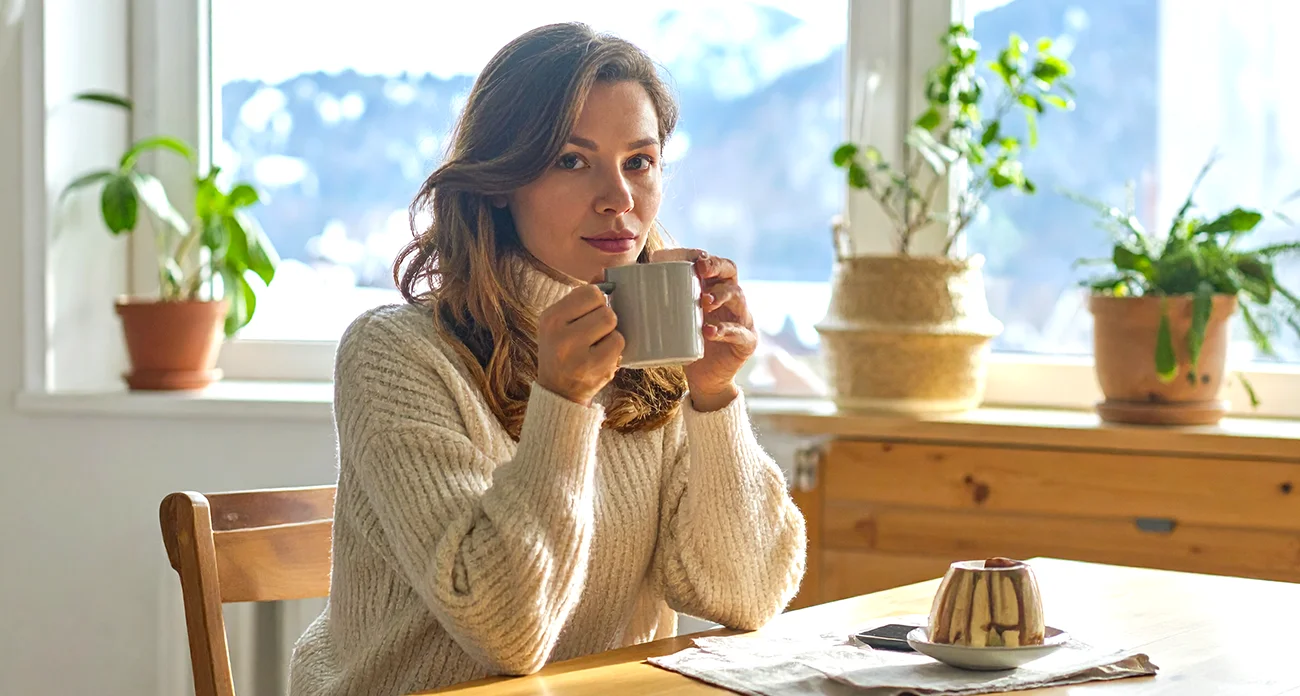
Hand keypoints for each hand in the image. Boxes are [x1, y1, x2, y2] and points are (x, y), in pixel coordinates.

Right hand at [536, 284, 623, 406]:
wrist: (558, 390)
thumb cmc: (564, 349)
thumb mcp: (562, 321)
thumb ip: (582, 296)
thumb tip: (604, 272)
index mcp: (550, 318)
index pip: (590, 293)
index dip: (598, 300)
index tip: (590, 312)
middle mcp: (560, 336)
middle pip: (605, 310)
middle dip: (605, 319)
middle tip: (593, 333)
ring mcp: (577, 355)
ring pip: (614, 326)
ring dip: (611, 334)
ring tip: (597, 346)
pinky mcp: (595, 369)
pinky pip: (618, 344)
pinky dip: (615, 350)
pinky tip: (601, 358)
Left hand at [650, 248, 756, 410]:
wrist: (703, 381)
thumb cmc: (683, 344)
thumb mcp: (667, 320)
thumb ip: (645, 301)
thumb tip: (603, 281)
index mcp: (713, 288)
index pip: (713, 263)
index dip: (704, 256)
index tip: (690, 257)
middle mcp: (731, 299)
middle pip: (731, 271)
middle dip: (716, 266)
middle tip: (701, 270)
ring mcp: (742, 319)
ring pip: (738, 297)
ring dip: (721, 295)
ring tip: (703, 301)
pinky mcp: (747, 341)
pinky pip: (740, 332)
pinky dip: (725, 330)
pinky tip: (709, 331)